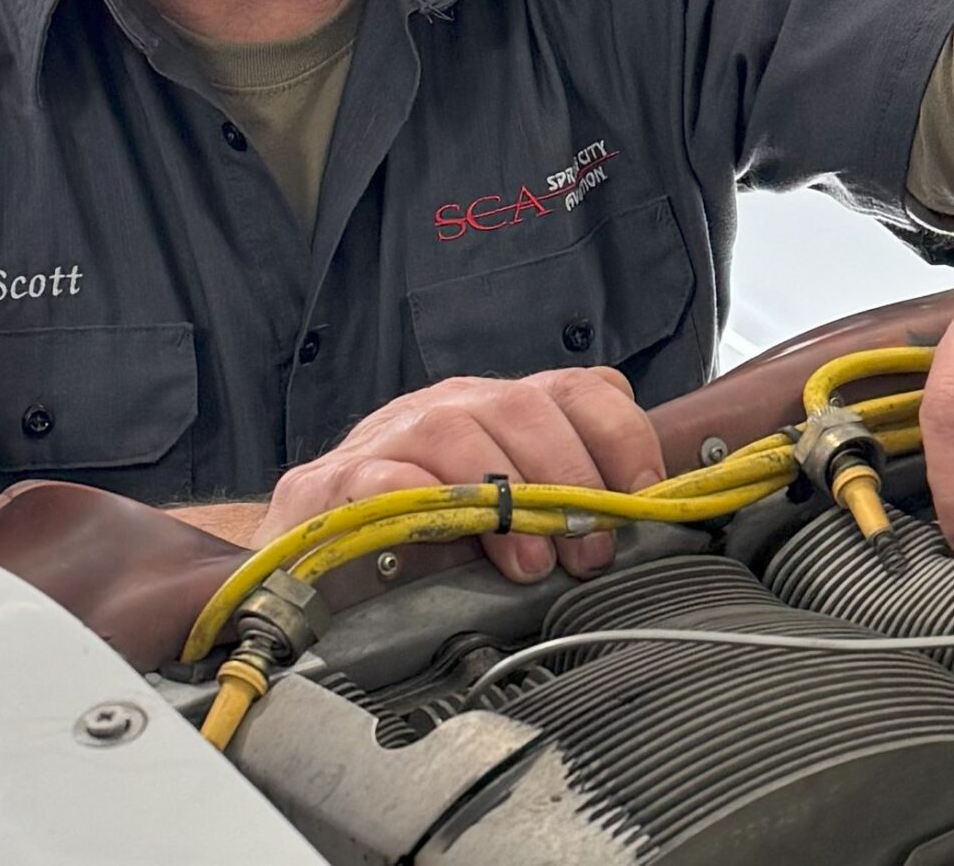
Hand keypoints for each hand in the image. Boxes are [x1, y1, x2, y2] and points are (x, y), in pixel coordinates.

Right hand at [253, 367, 666, 581]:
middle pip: (520, 406)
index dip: (620, 435)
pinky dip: (423, 503)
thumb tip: (641, 519)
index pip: (577, 388)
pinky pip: (383, 478)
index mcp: (500, 406)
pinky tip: (447, 541)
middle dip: (566, 478)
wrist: (311, 548)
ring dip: (503, 498)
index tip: (642, 491)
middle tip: (587, 550)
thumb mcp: (507, 511)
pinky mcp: (335, 482)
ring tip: (530, 564)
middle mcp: (448, 406)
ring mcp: (388, 436)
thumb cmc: (423, 532)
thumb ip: (566, 500)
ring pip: (455, 432)